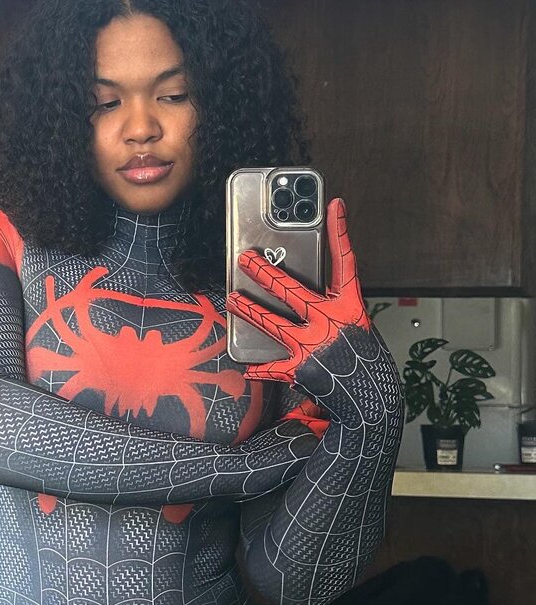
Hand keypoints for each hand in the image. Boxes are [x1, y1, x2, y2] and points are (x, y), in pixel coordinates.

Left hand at [225, 197, 367, 382]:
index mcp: (348, 306)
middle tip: (247, 259)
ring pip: (271, 322)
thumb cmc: (362, 358)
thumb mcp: (354, 325)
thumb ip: (330, 308)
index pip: (345, 262)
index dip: (341, 232)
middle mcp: (329, 321)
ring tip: (232, 300)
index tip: (335, 206)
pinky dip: (259, 368)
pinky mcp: (300, 367)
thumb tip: (302, 298)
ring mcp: (312, 344)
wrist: (371, 397)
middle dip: (265, 273)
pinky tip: (246, 366)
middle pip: (291, 290)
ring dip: (248, 310)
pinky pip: (272, 366)